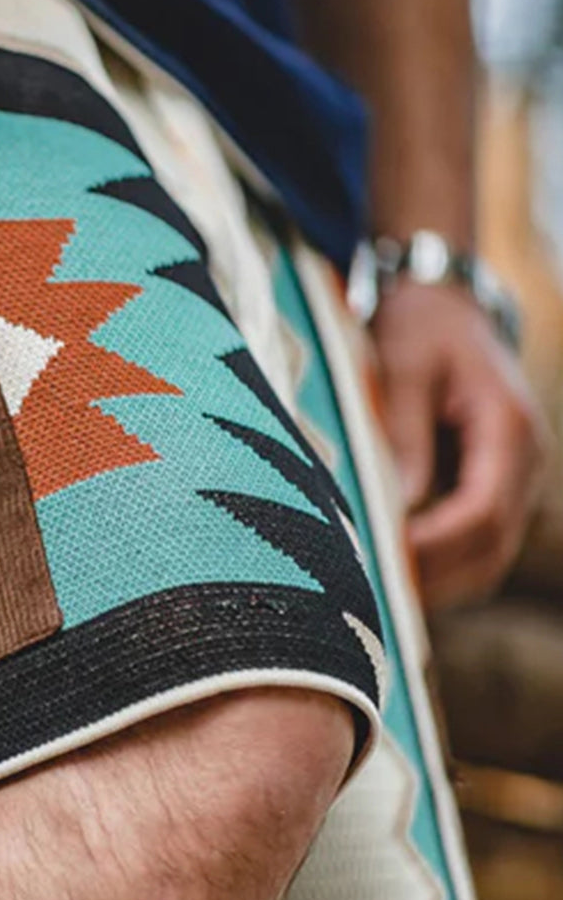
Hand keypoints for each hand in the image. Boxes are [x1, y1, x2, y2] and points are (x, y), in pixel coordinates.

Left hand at [372, 280, 548, 610]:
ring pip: (490, 554)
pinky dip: (444, 564)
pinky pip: (477, 541)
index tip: (386, 560)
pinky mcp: (493, 486)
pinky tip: (395, 571)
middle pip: (492, 545)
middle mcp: (526, 461)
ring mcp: (515, 478)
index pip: (482, 510)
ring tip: (379, 594)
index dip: (437, 546)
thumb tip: (399, 508)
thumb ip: (405, 436)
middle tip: (374, 595)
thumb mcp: (404, 368)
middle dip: (437, 576)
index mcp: (509, 427)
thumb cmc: (419, 329)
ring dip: (442, 581)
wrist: (443, 304)